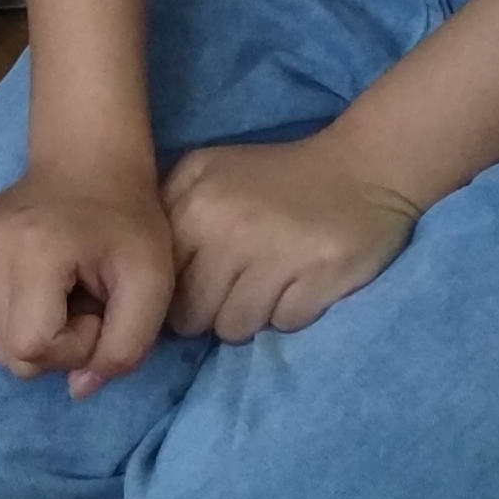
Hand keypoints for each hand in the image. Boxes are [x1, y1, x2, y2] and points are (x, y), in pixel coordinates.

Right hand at [0, 159, 177, 395]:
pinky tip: (32, 285)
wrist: (87, 164)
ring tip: (59, 292)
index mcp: (30, 253)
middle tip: (82, 304)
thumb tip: (77, 389)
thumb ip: (125, 349)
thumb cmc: (128, 223)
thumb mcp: (152, 286)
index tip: (100, 312)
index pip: (33, 349)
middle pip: (8, 353)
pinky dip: (5, 316)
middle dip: (53, 346)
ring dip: (31, 332)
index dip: (74, 347)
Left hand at [160, 135, 419, 344]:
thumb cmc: (275, 176)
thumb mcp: (206, 172)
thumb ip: (166, 211)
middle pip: (192, 317)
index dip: (174, 295)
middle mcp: (228, 232)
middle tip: (236, 289)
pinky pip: (282, 326)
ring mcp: (276, 257)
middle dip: (209, 314)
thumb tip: (136, 271)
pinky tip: (298, 285)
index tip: (196, 287)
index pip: (159, 285)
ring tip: (268, 285)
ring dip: (249, 317)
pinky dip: (288, 314)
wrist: (363, 169)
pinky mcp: (319, 280)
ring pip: (234, 329)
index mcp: (194, 206)